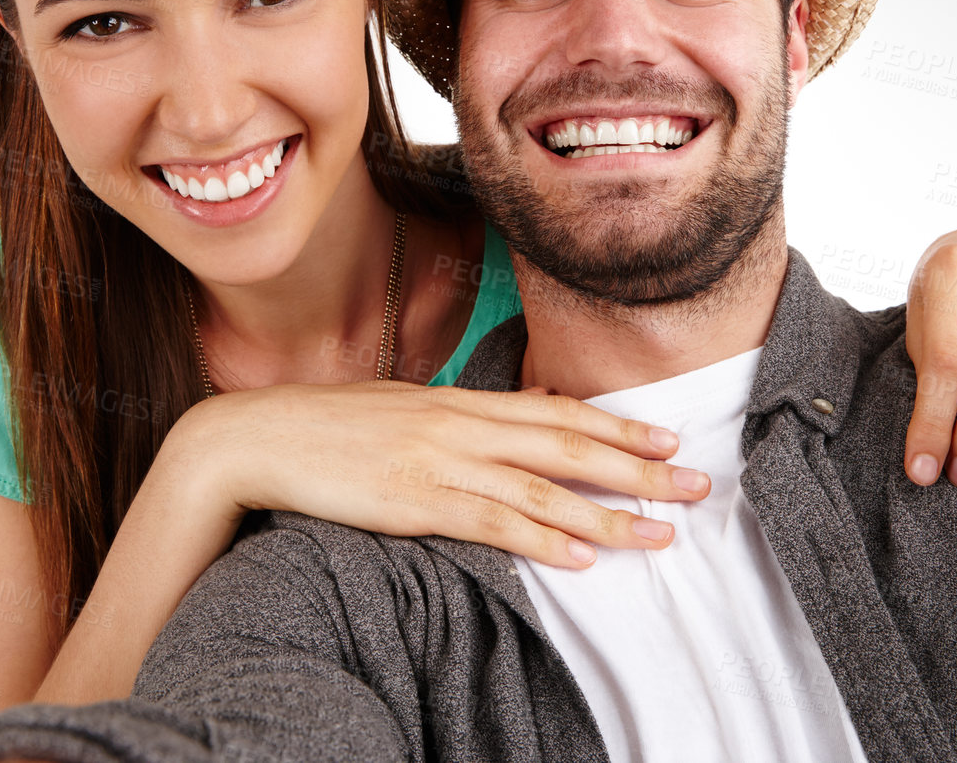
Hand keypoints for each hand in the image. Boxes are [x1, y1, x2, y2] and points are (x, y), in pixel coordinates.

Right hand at [172, 381, 710, 567]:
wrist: (259, 437)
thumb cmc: (329, 429)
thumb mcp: (405, 411)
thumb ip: (460, 421)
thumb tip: (510, 427)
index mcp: (461, 401)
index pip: (557, 412)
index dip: (617, 426)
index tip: (668, 438)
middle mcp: (462, 424)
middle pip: (568, 446)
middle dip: (639, 467)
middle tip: (697, 482)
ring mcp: (440, 461)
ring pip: (543, 489)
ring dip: (609, 513)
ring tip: (659, 533)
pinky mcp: (414, 499)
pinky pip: (490, 523)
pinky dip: (541, 540)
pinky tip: (579, 556)